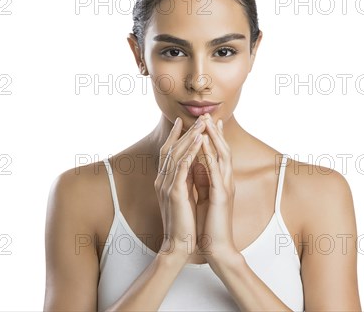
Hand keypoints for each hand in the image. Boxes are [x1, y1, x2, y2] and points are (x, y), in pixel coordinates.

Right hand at [154, 116, 206, 260]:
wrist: (179, 244)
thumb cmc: (184, 222)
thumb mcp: (184, 196)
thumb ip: (185, 180)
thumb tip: (192, 164)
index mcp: (165, 181)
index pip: (169, 152)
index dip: (176, 136)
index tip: (184, 122)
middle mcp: (162, 180)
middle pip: (172, 149)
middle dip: (186, 132)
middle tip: (198, 118)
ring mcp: (167, 186)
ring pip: (177, 154)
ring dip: (190, 137)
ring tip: (201, 124)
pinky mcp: (174, 193)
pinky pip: (182, 167)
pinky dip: (190, 152)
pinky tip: (198, 142)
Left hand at [193, 114, 239, 264]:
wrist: (216, 247)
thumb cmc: (210, 224)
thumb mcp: (204, 196)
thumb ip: (202, 180)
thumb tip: (196, 164)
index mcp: (221, 181)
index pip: (218, 154)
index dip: (214, 137)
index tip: (208, 122)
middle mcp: (226, 180)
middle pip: (223, 149)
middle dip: (216, 132)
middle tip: (209, 115)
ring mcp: (225, 186)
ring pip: (222, 155)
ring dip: (214, 137)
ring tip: (207, 122)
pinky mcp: (221, 195)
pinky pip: (215, 170)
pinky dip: (209, 155)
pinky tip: (203, 143)